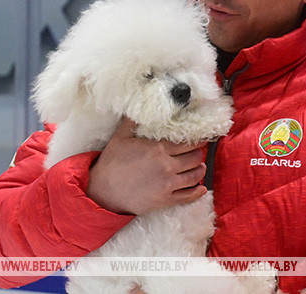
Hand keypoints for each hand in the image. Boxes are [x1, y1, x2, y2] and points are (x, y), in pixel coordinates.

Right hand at [87, 117, 207, 215]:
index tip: (200, 139)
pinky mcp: (165, 199)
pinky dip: (197, 192)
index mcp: (158, 149)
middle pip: (194, 158)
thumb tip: (138, 106)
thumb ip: (132, 121)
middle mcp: (167, 166)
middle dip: (198, 154)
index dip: (196, 141)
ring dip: (200, 170)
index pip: (186, 143)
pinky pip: (187, 196)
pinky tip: (201, 188)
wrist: (104, 191)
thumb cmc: (111, 163)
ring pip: (194, 176)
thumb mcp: (120, 137)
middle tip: (198, 152)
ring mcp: (168, 184)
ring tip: (201, 167)